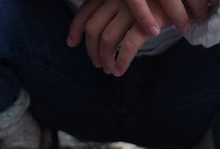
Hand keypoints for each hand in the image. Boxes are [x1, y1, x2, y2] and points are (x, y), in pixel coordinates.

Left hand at [68, 0, 216, 76]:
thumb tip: (106, 27)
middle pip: (93, 29)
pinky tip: (119, 70)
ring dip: (105, 58)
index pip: (86, 10)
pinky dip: (120, 61)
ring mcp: (131, 11)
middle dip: (91, 49)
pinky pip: (127, 46)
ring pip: (106, 40)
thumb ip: (119, 7)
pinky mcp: (147, 23)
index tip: (72, 42)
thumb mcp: (137, 0)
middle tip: (97, 63)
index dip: (76, 28)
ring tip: (109, 69)